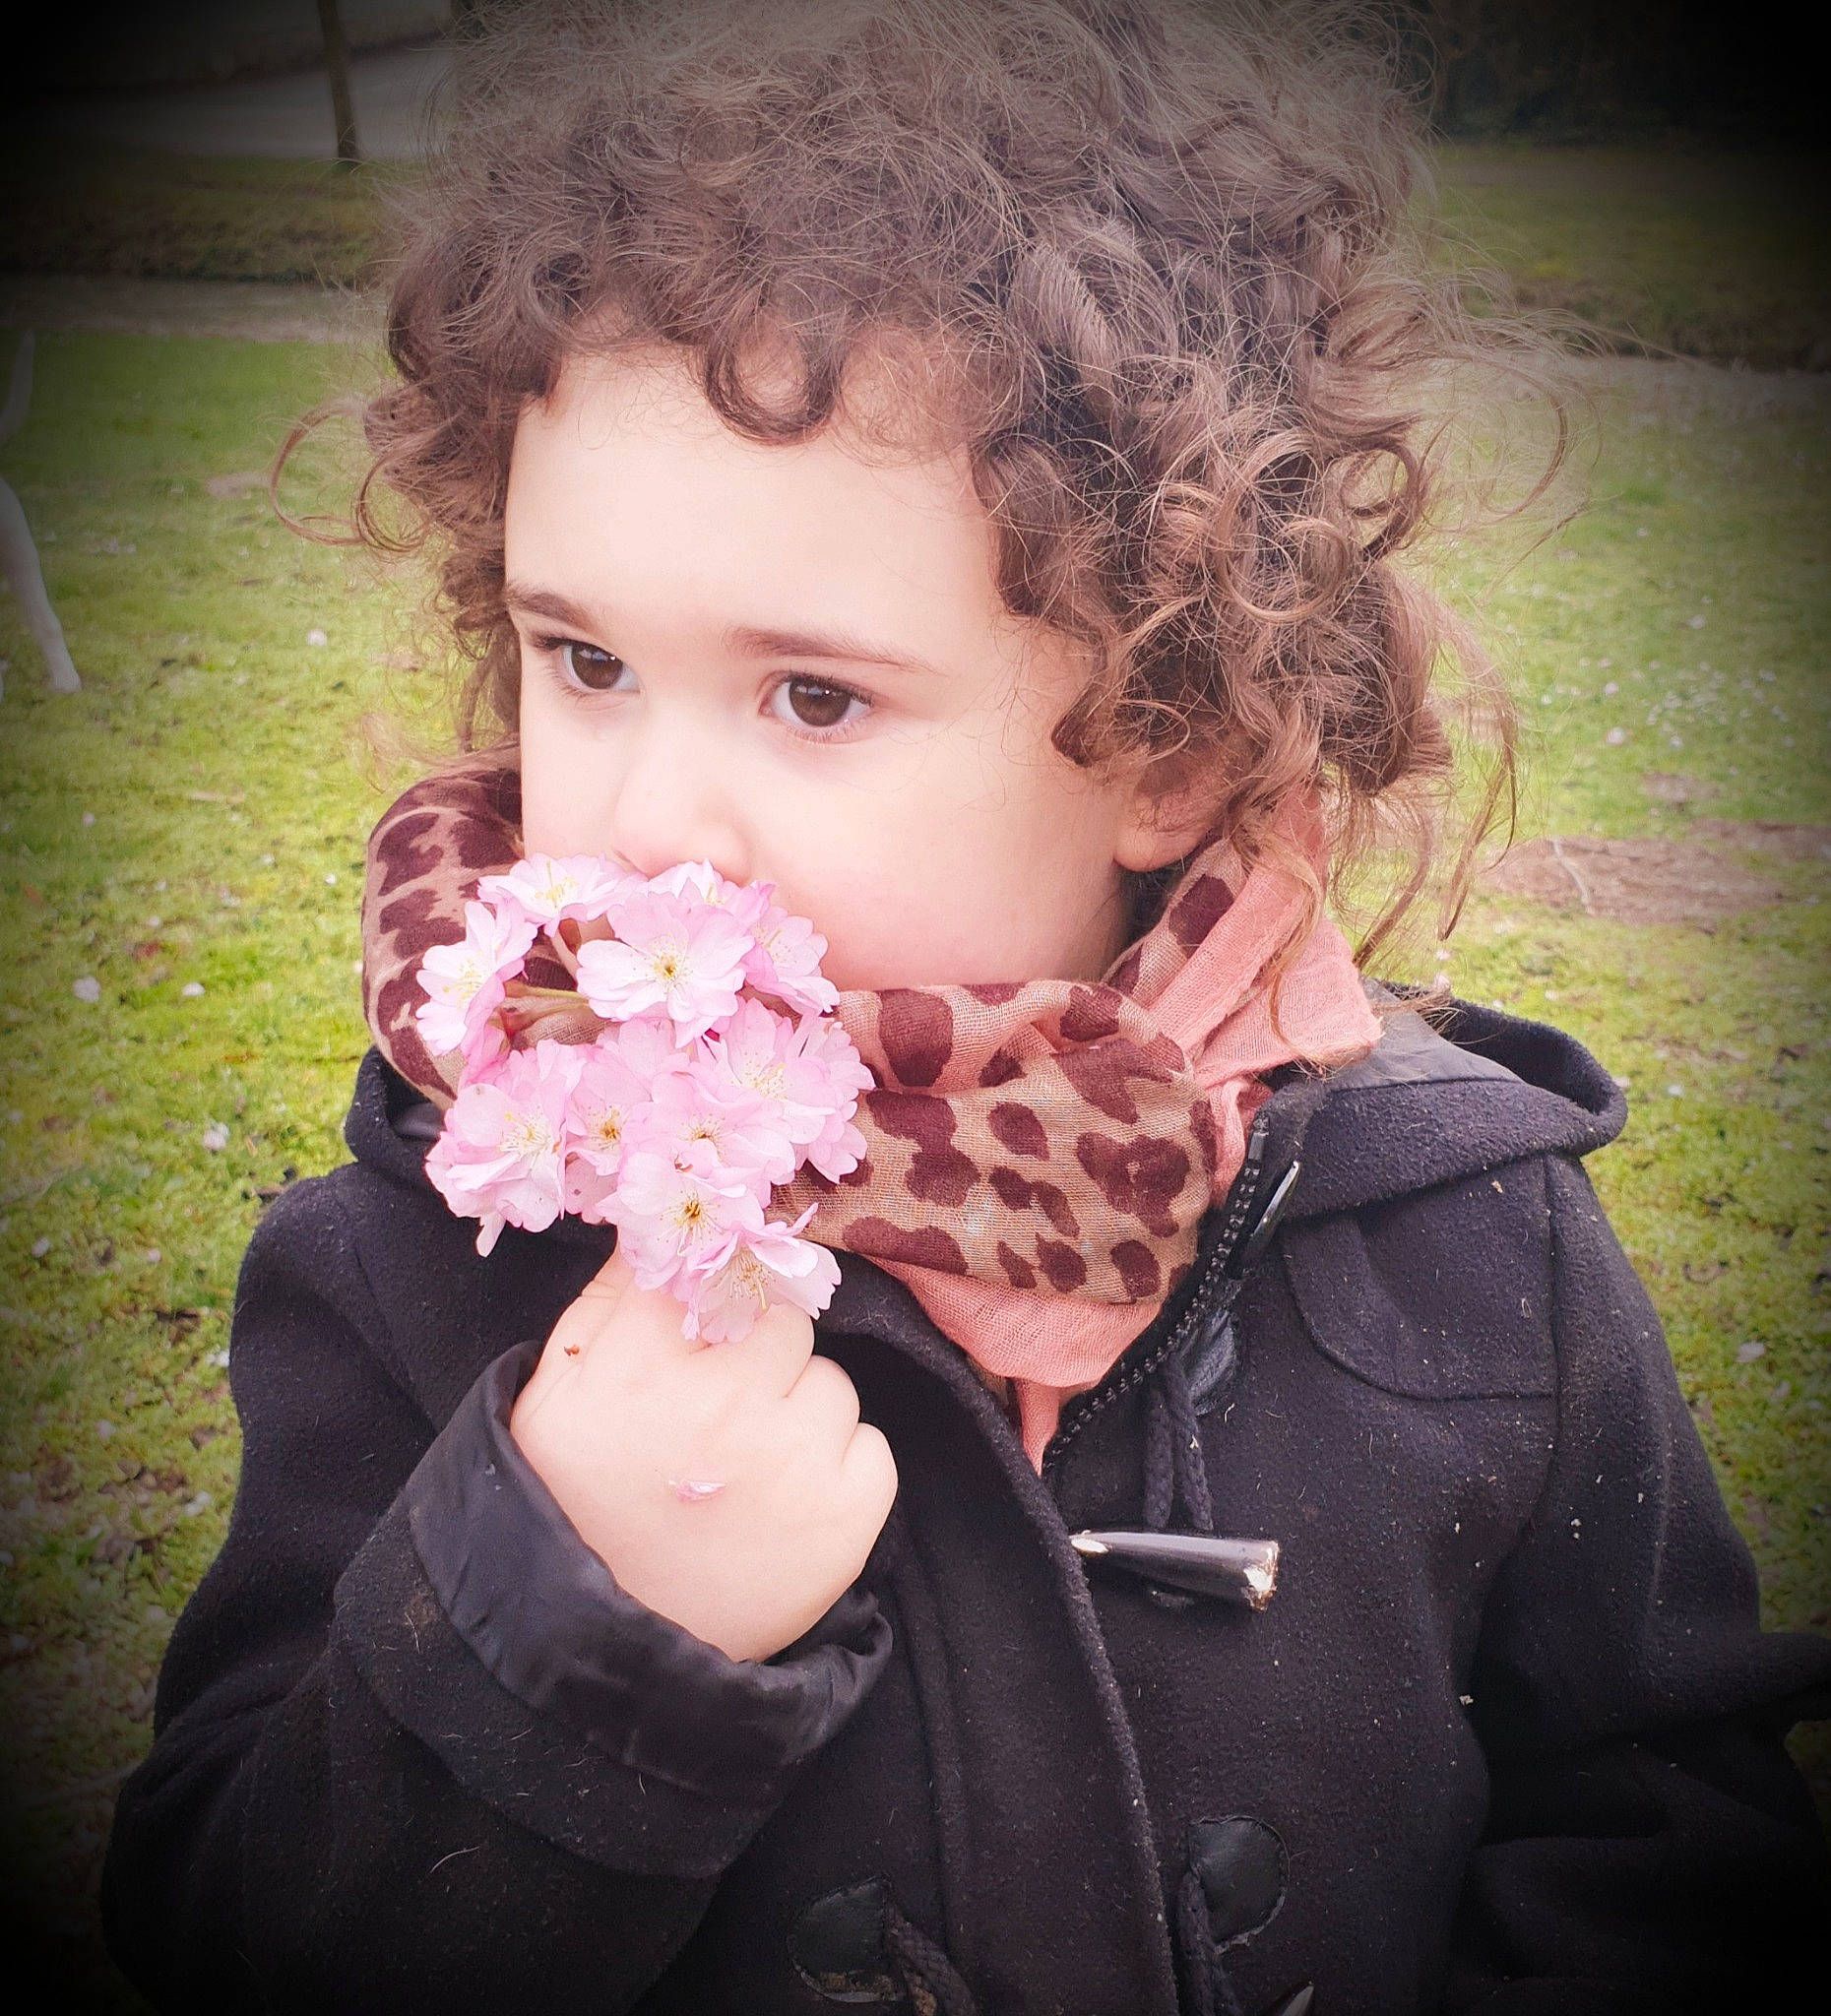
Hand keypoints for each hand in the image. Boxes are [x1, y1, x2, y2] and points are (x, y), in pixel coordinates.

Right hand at [509, 1248, 897, 1662]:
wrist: (604, 1657)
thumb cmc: (572, 1510)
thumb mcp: (553, 1398)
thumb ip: (610, 1300)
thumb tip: (668, 1224)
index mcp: (643, 1362)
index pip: (719, 1266)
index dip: (716, 1297)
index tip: (707, 1332)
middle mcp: (724, 1398)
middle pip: (785, 1320)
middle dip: (759, 1359)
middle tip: (721, 1419)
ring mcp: (793, 1457)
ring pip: (830, 1383)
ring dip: (799, 1417)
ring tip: (749, 1475)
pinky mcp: (849, 1515)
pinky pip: (871, 1446)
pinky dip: (841, 1473)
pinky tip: (788, 1508)